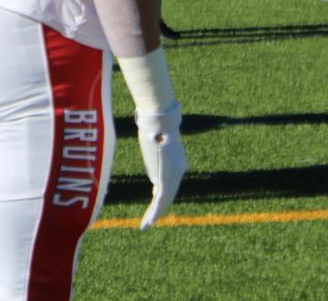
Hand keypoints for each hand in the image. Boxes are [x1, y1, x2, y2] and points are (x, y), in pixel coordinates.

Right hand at [118, 49, 187, 228]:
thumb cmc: (153, 116)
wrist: (159, 120)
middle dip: (161, 206)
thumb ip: (152, 122)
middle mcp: (179, 168)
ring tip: (148, 224)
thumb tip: (151, 102)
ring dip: (156, 214)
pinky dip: (154, 214)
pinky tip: (148, 223)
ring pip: (165, 200)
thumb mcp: (151, 124)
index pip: (170, 177)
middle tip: (153, 216)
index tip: (156, 196)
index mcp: (177, 157)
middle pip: (169, 192)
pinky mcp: (165, 180)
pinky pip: (160, 203)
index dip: (163, 189)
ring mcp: (173, 176)